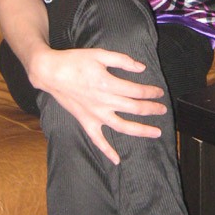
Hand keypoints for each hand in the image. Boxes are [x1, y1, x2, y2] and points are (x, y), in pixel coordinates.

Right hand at [27, 46, 166, 164]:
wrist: (51, 72)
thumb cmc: (75, 61)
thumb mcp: (100, 54)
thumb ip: (122, 61)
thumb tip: (141, 68)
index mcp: (108, 84)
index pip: (137, 91)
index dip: (151, 92)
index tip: (159, 93)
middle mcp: (104, 102)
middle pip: (134, 108)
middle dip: (151, 109)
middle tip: (163, 110)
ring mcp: (95, 114)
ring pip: (122, 126)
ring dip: (141, 130)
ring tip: (156, 133)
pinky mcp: (86, 121)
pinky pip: (97, 140)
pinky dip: (107, 151)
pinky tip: (117, 160)